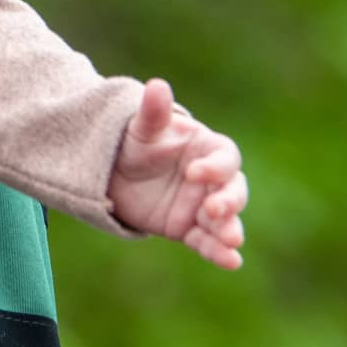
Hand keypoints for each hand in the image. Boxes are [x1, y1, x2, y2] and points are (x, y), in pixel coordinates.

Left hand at [108, 78, 247, 268]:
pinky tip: (231, 262)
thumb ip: (153, 112)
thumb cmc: (134, 141)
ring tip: (231, 240)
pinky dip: (219, 252)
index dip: (215, 166)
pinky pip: (208, 243)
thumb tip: (158, 84)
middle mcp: (212, 180)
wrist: (112, 172)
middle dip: (229, 201)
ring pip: (225, 221)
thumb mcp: (141, 127)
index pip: (225, 157)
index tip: (194, 172)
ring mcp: (202, 206)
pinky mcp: (188, 229)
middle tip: (214, 208)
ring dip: (229, 230)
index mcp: (207, 149)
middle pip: (234, 190)